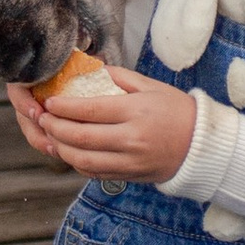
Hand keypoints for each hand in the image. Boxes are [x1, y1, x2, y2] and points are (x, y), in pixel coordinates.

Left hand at [5, 63, 198, 185]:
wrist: (202, 146)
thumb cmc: (177, 111)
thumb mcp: (152, 86)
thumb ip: (119, 77)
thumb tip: (91, 69)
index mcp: (135, 112)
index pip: (90, 111)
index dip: (64, 108)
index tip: (49, 102)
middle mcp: (130, 139)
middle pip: (81, 138)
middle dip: (55, 128)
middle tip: (43, 119)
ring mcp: (129, 161)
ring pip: (83, 160)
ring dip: (61, 149)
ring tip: (52, 136)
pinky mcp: (128, 175)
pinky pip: (94, 172)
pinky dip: (77, 163)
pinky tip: (70, 151)